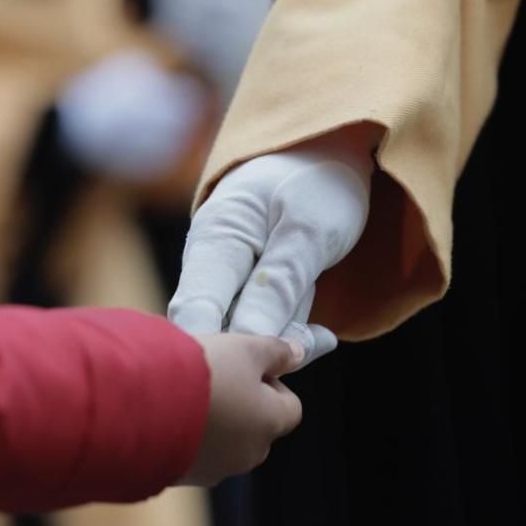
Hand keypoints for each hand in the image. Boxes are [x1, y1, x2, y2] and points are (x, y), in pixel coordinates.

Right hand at [168, 128, 375, 368]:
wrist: (330, 150)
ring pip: (245, 333)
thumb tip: (249, 343)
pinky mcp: (246, 291)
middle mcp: (208, 264)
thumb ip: (278, 286)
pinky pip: (263, 326)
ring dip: (284, 340)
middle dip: (262, 350)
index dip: (216, 352)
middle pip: (218, 330)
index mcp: (213, 240)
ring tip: (317, 326)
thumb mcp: (308, 229)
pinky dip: (291, 333)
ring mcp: (226, 280)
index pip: (195, 312)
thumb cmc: (319, 180)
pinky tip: (320, 334)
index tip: (253, 375)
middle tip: (309, 343)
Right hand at [180, 334, 303, 485]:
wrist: (143, 406)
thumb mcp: (245, 348)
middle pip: (257, 427)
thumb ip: (277, 351)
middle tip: (216, 378)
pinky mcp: (182, 476)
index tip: (248, 366)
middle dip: (242, 404)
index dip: (272, 383)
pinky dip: (188, 438)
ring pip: (225, 443)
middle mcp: (248, 454)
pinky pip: (193, 455)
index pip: (290, 407)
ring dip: (214, 422)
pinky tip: (168, 414)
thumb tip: (299, 353)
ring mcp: (214, 469)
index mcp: (270, 423)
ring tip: (187, 394)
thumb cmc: (204, 373)